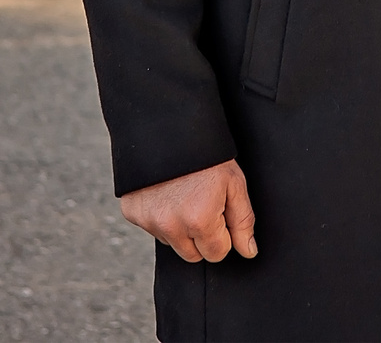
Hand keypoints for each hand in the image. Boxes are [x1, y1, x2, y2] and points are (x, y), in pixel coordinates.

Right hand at [119, 159, 258, 262]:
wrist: (169, 125)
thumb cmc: (207, 154)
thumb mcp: (234, 183)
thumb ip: (243, 221)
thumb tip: (248, 252)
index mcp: (199, 220)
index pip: (216, 253)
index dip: (222, 234)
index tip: (220, 211)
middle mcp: (170, 226)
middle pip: (192, 254)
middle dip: (201, 236)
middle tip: (203, 203)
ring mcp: (148, 220)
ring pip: (172, 242)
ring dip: (179, 227)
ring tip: (184, 194)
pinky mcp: (132, 213)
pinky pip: (152, 228)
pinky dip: (160, 216)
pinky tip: (165, 192)